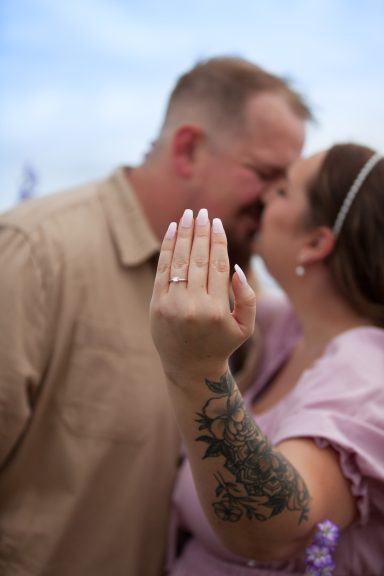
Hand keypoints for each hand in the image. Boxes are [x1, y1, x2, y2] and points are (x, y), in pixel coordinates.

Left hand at [150, 208, 255, 382]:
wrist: (189, 367)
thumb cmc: (221, 344)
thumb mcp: (245, 327)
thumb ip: (248, 298)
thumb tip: (237, 267)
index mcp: (217, 310)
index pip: (218, 265)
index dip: (217, 241)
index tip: (217, 223)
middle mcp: (194, 306)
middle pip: (197, 259)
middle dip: (200, 232)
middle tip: (202, 212)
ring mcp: (172, 305)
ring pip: (179, 261)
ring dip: (183, 235)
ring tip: (187, 216)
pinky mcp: (157, 304)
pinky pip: (162, 270)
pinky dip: (167, 249)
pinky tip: (171, 231)